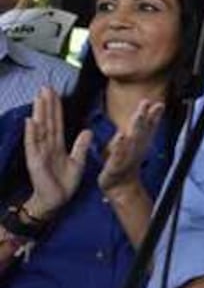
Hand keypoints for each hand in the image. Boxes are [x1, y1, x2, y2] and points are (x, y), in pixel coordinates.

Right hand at [23, 86, 90, 217]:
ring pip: (40, 128)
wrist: (56, 201)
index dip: (56, 107)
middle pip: (47, 121)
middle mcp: (47, 145)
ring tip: (39, 97)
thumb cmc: (65, 182)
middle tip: (45, 87)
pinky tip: (31, 120)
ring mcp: (40, 152)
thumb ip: (81, 146)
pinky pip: (33, 145)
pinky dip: (32, 132)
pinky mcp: (35, 161)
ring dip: (39, 113)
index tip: (54, 92)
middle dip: (46, 104)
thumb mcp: (78, 162)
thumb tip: (87, 130)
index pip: (57, 122)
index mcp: (57, 144)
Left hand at [98, 99, 164, 193]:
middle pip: (143, 131)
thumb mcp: (133, 147)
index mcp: (139, 144)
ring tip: (140, 114)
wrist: (120, 187)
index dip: (154, 116)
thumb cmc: (126, 166)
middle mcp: (135, 150)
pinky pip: (118, 154)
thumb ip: (139, 132)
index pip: (149, 128)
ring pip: (133, 140)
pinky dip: (120, 145)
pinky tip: (121, 136)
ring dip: (137, 127)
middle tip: (151, 104)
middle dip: (147, 117)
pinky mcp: (115, 165)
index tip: (160, 105)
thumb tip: (142, 116)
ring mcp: (127, 157)